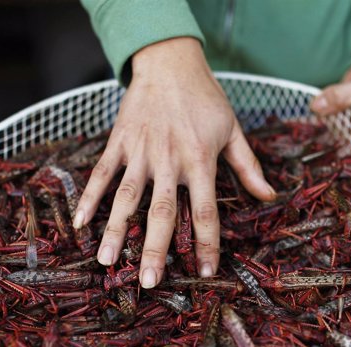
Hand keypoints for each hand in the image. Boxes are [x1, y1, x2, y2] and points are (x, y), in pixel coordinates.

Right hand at [73, 37, 274, 288]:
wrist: (170, 61)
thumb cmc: (205, 98)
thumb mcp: (233, 129)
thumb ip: (249, 166)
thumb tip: (270, 196)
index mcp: (200, 160)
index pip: (205, 210)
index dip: (207, 243)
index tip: (205, 273)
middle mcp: (169, 160)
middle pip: (162, 212)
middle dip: (156, 249)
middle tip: (148, 282)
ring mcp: (140, 151)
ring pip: (126, 197)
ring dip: (116, 230)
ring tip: (107, 262)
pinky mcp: (119, 142)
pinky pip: (103, 173)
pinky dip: (90, 197)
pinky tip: (80, 223)